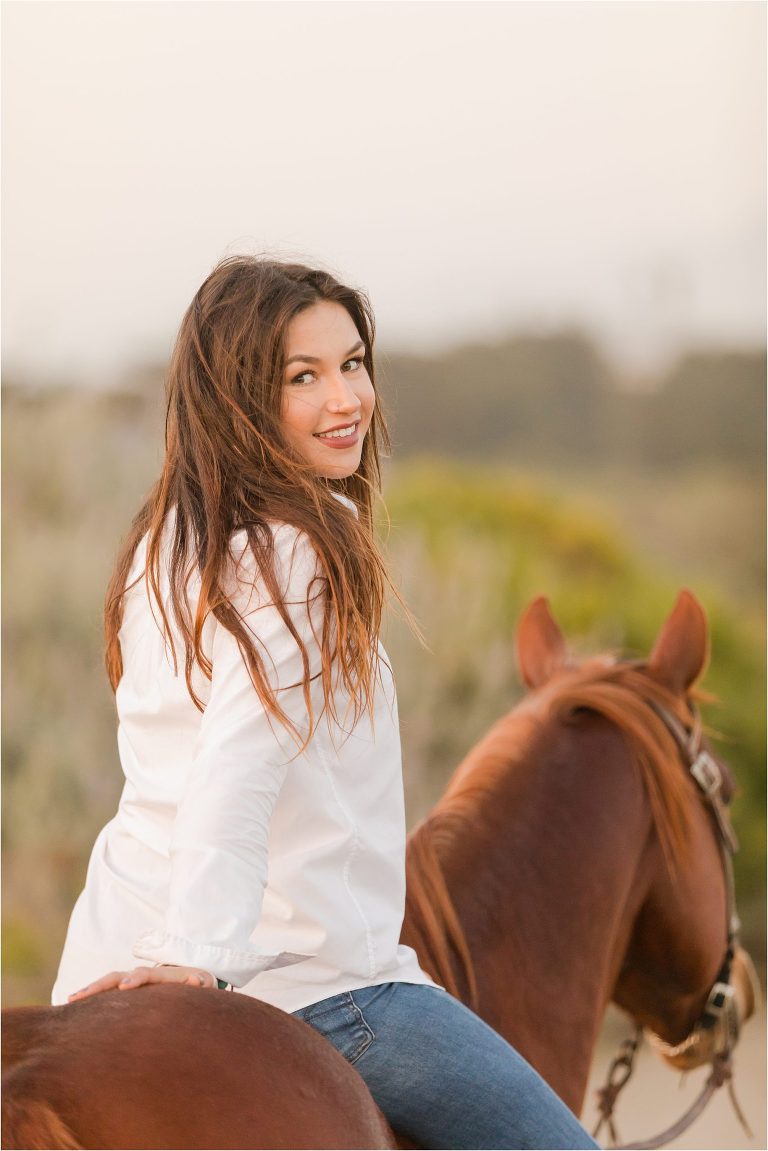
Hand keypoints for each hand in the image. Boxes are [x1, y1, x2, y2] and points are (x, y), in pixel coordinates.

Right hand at [67, 965, 217, 1001]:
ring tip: (71, 1000)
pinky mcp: (128, 994)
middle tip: (80, 996)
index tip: (124, 987)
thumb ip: (202, 981)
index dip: (135, 979)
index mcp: (162, 974)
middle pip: (119, 976)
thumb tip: (197, 981)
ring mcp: (133, 983)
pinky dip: (93, 999)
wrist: (192, 978)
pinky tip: (74, 1010)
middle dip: (100, 985)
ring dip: (91, 990)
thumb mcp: (204, 982)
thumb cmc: (199, 984)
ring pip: (109, 984)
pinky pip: (108, 994)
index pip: (145, 974)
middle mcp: (143, 976)